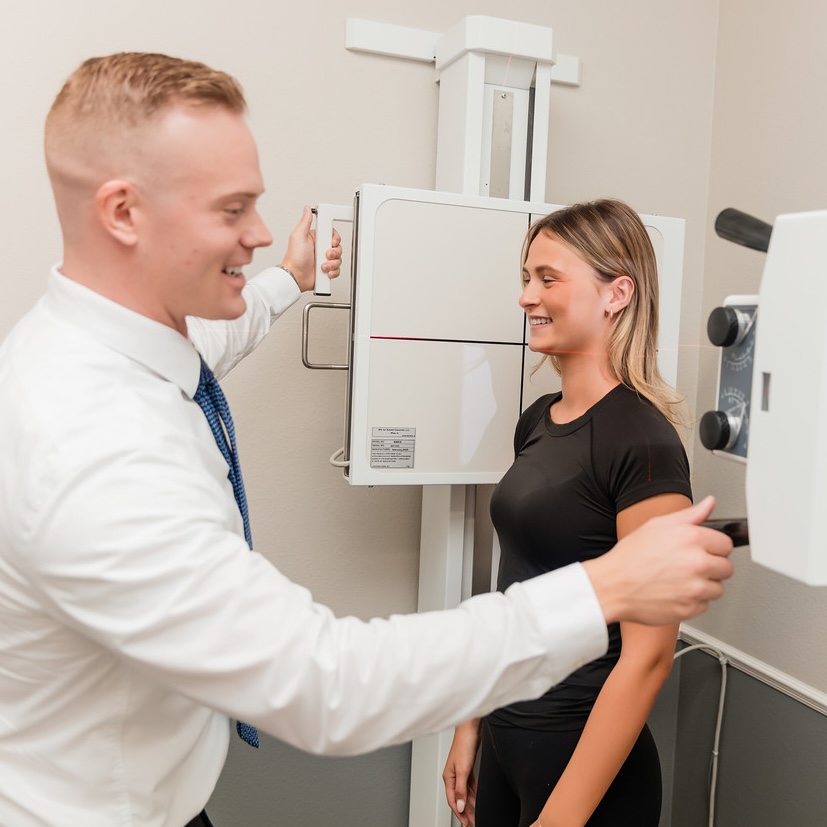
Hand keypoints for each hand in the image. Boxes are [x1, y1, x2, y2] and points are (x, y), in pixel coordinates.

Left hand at [279, 205, 342, 291]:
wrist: (296, 276)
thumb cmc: (294, 258)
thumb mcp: (298, 236)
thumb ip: (305, 221)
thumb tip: (307, 208)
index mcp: (315, 238)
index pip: (332, 234)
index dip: (335, 238)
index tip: (331, 242)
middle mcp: (320, 248)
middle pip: (338, 247)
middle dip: (334, 253)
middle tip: (325, 255)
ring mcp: (324, 260)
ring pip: (338, 259)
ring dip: (332, 263)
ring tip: (322, 266)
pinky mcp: (327, 270)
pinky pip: (337, 269)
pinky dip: (333, 271)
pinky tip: (325, 272)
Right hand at [442, 721, 479, 826]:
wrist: (470, 728)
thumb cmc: (463, 744)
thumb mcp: (463, 770)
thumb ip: (461, 789)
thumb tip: (459, 806)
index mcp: (448, 777)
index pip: (453, 800)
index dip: (459, 813)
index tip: (466, 823)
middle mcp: (453, 775)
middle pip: (459, 798)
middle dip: (465, 811)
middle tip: (472, 821)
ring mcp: (460, 770)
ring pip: (465, 792)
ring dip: (470, 803)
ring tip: (476, 813)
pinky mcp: (467, 766)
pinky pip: (470, 784)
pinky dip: (473, 792)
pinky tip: (478, 797)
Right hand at [582, 496, 734, 625]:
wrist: (612, 585)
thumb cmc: (630, 556)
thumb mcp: (657, 525)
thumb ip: (689, 515)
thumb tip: (709, 504)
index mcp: (691, 538)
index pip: (726, 544)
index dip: (714, 547)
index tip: (703, 550)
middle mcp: (697, 563)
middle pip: (726, 568)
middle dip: (712, 567)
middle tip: (689, 565)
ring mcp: (695, 588)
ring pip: (717, 588)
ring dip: (704, 585)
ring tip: (680, 579)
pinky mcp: (690, 608)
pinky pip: (704, 605)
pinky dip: (693, 601)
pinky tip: (674, 592)